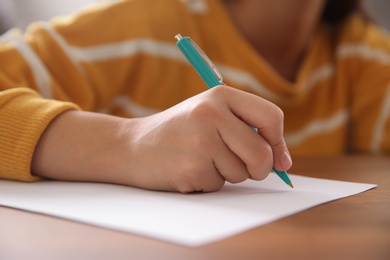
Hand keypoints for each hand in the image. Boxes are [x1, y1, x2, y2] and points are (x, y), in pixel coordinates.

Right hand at [32, 86, 290, 191]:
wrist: (132, 146)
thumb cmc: (178, 131)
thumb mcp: (210, 114)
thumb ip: (246, 128)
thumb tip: (283, 161)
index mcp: (220, 96)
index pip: (271, 117)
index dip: (279, 142)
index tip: (280, 159)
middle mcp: (211, 114)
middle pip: (262, 154)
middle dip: (258, 168)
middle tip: (245, 168)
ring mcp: (200, 142)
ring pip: (242, 173)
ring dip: (227, 174)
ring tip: (201, 159)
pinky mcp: (191, 169)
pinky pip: (219, 185)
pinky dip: (208, 183)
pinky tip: (188, 169)